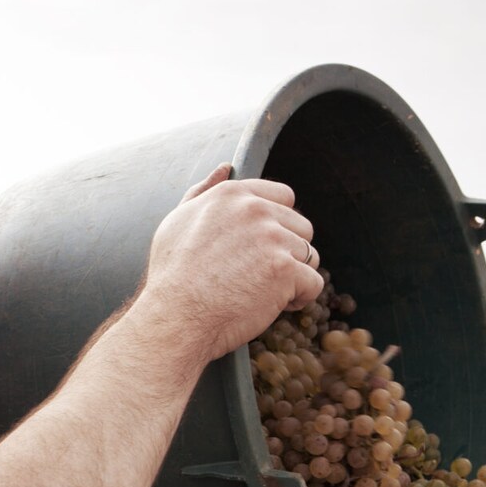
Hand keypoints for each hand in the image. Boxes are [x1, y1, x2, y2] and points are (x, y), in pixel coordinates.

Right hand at [133, 163, 323, 365]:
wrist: (174, 319)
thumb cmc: (172, 277)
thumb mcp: (176, 223)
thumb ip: (203, 192)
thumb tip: (225, 167)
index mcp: (232, 195)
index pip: (283, 198)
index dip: (277, 227)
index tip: (257, 251)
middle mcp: (255, 210)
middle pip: (301, 226)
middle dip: (287, 252)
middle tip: (256, 277)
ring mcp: (273, 238)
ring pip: (310, 256)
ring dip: (293, 276)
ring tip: (261, 293)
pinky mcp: (285, 269)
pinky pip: (313, 284)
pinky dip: (299, 299)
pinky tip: (271, 306)